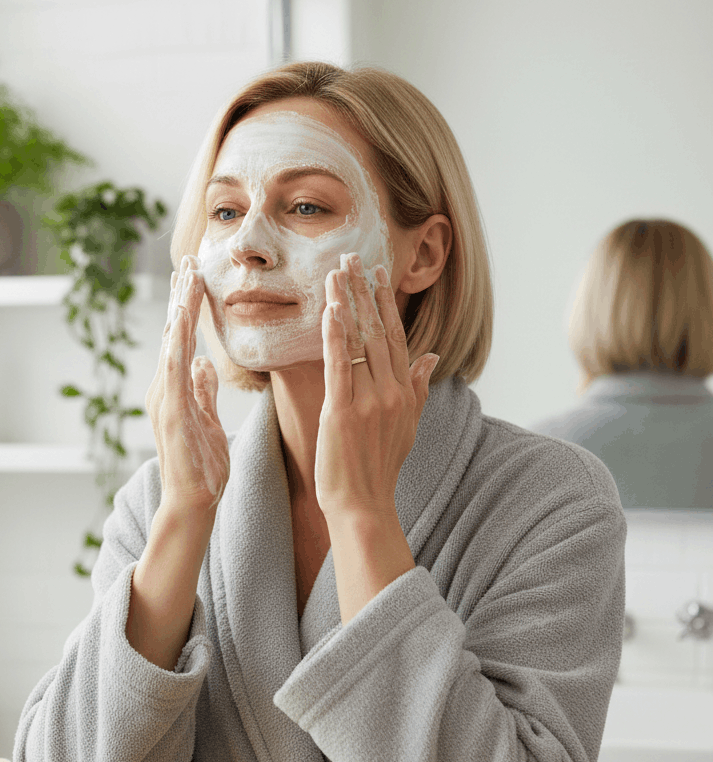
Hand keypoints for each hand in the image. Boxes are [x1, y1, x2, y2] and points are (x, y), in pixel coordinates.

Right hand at [145, 255, 229, 514]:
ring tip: (187, 280)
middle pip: (173, 334)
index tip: (196, 274)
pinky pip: (174, 376)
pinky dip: (176, 350)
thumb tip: (202, 363)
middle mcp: (165, 390)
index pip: (182, 339)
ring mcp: (165, 402)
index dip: (188, 306)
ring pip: (172, 347)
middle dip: (181, 297)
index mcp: (176, 389)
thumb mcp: (209, 420)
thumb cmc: (202, 467)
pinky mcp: (171, 417)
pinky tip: (181, 327)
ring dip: (179, 313)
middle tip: (188, 259)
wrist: (192, 503)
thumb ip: (203, 391)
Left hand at [314, 253, 437, 522]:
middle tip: (352, 256)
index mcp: (405, 392)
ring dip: (347, 303)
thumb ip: (418, 388)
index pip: (395, 337)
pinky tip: (330, 310)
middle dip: (365, 291)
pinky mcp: (343, 412)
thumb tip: (431, 355)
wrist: (364, 505)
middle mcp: (392, 391)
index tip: (376, 273)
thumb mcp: (407, 426)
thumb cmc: (379, 468)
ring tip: (337, 271)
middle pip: (378, 331)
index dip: (385, 303)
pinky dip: (335, 336)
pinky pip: (340, 366)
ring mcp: (369, 401)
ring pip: (358, 342)